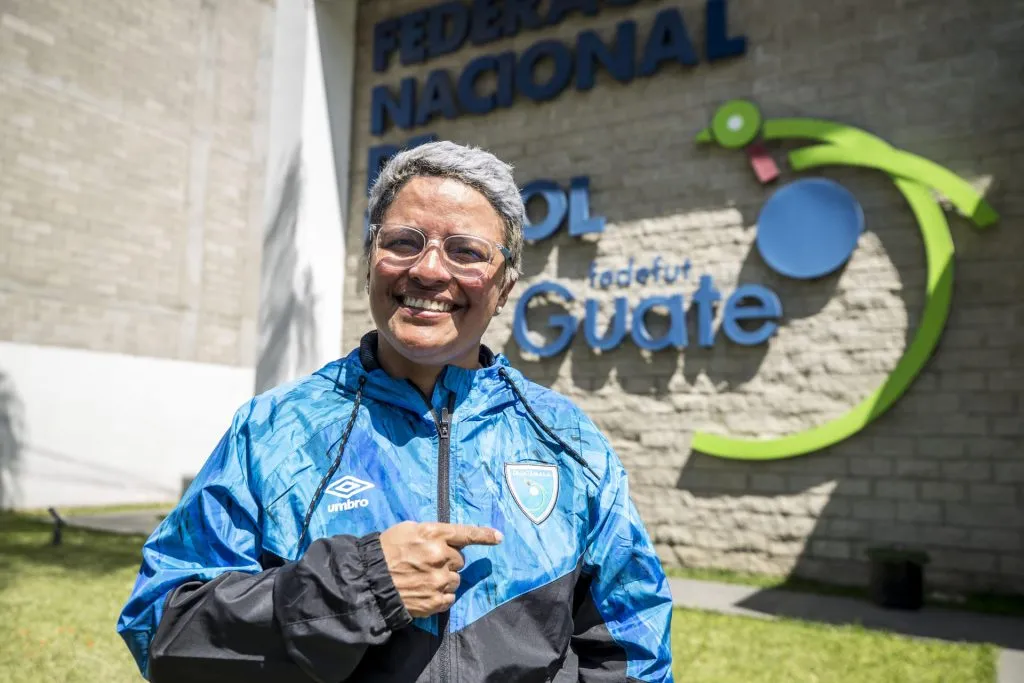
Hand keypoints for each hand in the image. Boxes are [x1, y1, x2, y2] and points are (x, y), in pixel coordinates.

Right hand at [379, 521, 502, 617]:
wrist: (370, 581)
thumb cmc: (386, 550)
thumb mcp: (408, 529)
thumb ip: (432, 532)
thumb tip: (449, 538)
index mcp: (434, 534)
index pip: (465, 533)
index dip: (484, 535)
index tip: (499, 538)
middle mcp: (441, 556)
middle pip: (460, 559)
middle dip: (447, 561)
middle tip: (427, 563)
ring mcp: (439, 580)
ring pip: (456, 579)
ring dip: (444, 579)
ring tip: (423, 578)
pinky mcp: (436, 601)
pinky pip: (450, 597)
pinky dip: (441, 595)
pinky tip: (425, 591)